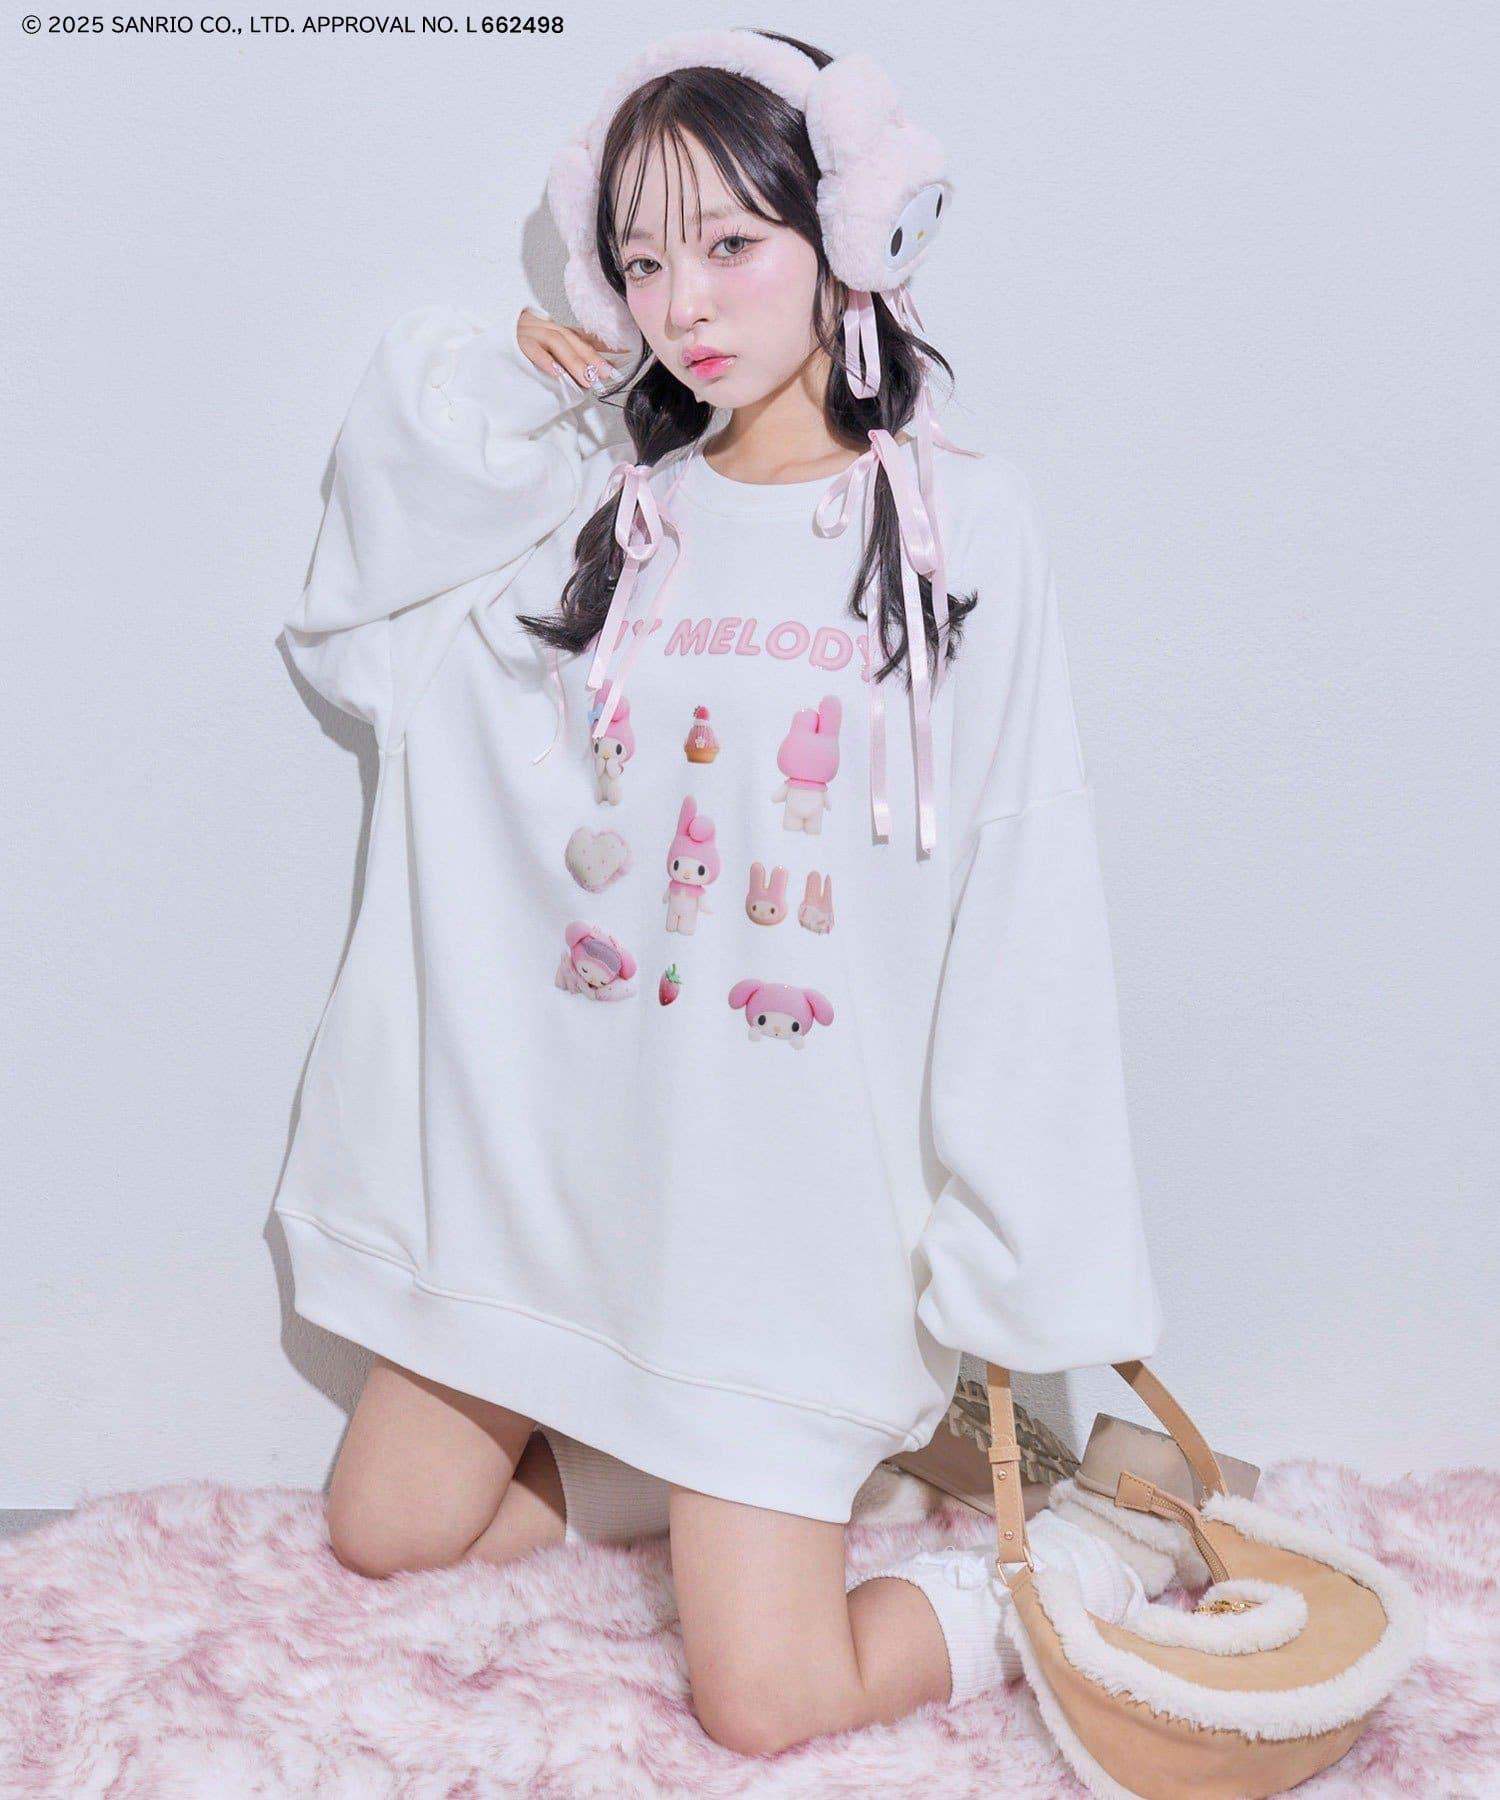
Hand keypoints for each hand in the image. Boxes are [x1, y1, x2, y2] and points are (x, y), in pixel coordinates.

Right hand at [516, 305, 630, 392]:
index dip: (605, 342)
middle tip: (607, 374)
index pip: (583, 335)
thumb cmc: (520, 355)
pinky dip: (544, 360)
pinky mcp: (513, 341)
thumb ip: (570, 359)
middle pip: (572, 339)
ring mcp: (528, 332)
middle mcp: (544, 327)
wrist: (483, 351)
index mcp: (554, 330)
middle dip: (592, 357)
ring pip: (555, 343)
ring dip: (572, 362)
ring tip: (585, 378)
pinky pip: (531, 350)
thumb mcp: (548, 354)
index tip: (627, 350)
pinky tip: (556, 372)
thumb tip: (599, 371)